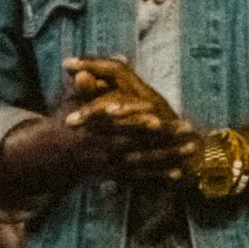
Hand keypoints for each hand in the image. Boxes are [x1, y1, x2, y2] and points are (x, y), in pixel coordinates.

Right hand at [0, 58, 200, 205]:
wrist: (56, 155)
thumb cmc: (70, 121)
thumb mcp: (73, 103)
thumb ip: (84, 88)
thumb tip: (86, 70)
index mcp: (95, 130)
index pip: (118, 125)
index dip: (137, 121)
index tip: (157, 116)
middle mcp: (105, 149)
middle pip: (137, 145)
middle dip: (164, 139)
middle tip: (188, 129)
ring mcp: (113, 164)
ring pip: (144, 162)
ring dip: (169, 156)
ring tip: (192, 149)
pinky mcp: (118, 175)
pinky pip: (141, 178)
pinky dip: (160, 177)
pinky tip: (180, 174)